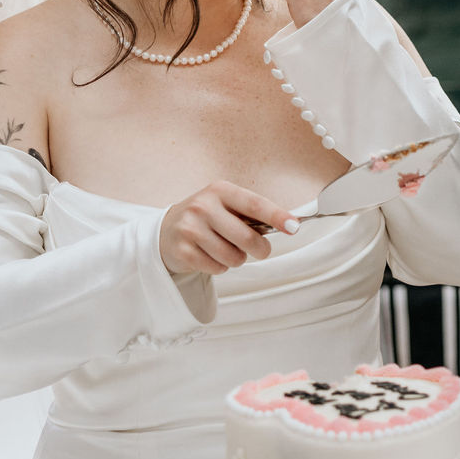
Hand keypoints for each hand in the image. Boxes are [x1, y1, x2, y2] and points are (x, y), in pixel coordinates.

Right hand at [158, 181, 300, 275]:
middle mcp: (203, 206)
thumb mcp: (225, 205)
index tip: (294, 226)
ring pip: (233, 257)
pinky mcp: (183, 251)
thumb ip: (251, 214)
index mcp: (220, 190)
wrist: (165, 230)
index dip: (277, 216)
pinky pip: (218, 268)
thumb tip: (287, 224)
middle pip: (247, 237)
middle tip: (259, 250)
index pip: (254, 204)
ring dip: (236, 259)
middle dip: (260, 249)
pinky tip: (209, 255)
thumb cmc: (206, 218)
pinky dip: (220, 266)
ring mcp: (190, 229)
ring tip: (224, 249)